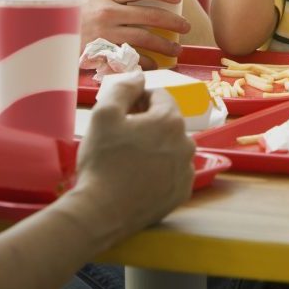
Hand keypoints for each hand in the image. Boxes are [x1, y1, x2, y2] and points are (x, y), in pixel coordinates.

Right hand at [74, 72, 195, 233]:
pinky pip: (172, 171)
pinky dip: (159, 169)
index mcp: (170, 120)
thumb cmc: (102, 160)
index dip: (137, 100)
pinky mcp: (182, 193)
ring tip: (128, 159)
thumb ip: (124, 88)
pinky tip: (138, 177)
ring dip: (154, 146)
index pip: (158, 96)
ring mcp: (186, 170)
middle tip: (121, 137)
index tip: (121, 114)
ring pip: (171, 146)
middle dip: (147, 123)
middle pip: (166, 121)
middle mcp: (187, 143)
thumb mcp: (104, 114)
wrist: (101, 212)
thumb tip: (139, 76)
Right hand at [81, 0, 189, 68]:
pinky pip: (132, 58)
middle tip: (185, 27)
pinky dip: (147, 62)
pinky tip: (156, 64)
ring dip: (166, 46)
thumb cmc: (75, 16)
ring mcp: (105, 33)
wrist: (46, 33)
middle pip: (150, 15)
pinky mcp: (102, 53)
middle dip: (173, 22)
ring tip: (176, 50)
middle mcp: (107, 12)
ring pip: (145, 39)